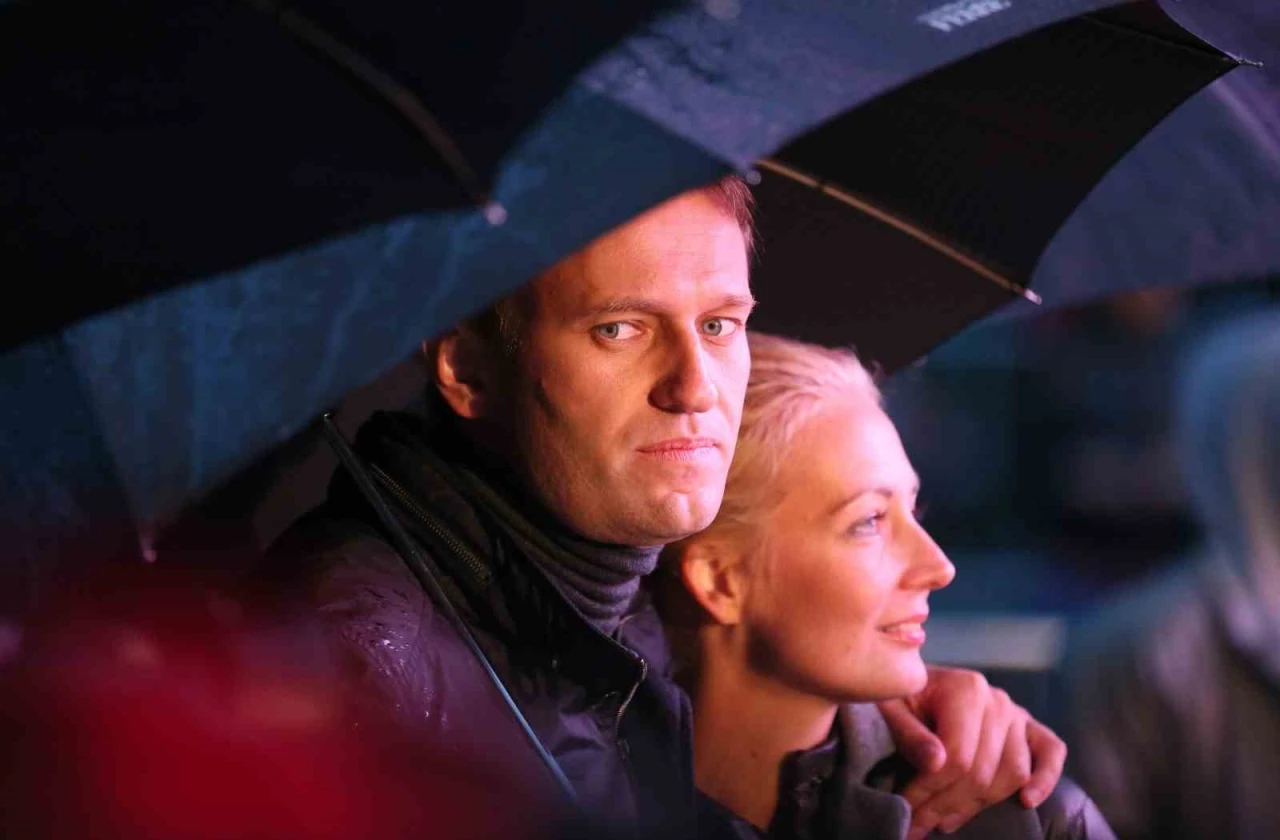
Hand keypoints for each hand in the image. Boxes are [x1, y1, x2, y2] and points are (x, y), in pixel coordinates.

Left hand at [877, 665, 1066, 839]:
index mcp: (966, 689)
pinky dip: (1045, 778)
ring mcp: (1016, 714)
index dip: (930, 791)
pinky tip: (1026, 802)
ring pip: (1013, 773)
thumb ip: (910, 733)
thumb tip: (937, 763)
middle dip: (946, 805)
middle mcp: (997, 700)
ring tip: (944, 821)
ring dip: (979, 804)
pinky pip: (1051, 752)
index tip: (907, 810)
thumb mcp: (891, 707)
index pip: (958, 757)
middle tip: (917, 825)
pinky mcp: (1029, 726)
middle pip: (983, 771)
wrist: (916, 683)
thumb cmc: (900, 695)